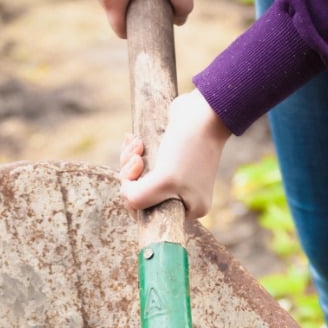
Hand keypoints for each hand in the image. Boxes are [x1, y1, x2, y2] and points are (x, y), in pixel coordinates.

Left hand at [119, 90, 230, 220]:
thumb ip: (140, 198)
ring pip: (138, 178)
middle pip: (142, 196)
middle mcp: (185, 195)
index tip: (134, 181)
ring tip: (136, 145)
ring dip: (130, 160)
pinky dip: (133, 152)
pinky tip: (133, 139)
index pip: (150, 215)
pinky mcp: (168, 158)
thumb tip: (126, 197)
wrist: (200, 112)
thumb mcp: (163, 181)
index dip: (135, 199)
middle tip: (136, 159)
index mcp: (190, 209)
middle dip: (130, 177)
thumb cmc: (188, 148)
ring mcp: (177, 177)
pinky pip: (142, 163)